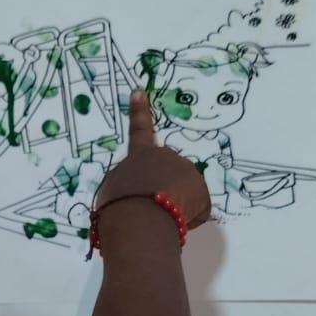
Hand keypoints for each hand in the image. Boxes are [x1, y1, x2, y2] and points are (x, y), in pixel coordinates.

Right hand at [97, 91, 212, 229]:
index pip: (138, 130)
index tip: (140, 92)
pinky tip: (173, 223)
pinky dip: (187, 220)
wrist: (139, 219)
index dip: (138, 112)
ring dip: (174, 205)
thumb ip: (127, 183)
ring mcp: (188, 172)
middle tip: (148, 208)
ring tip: (159, 218)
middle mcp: (166, 157)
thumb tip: (139, 190)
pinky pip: (195, 211)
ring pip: (183, 193)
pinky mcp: (203, 193)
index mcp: (140, 155)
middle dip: (162, 188)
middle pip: (166, 173)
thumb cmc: (118, 205)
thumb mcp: (112, 190)